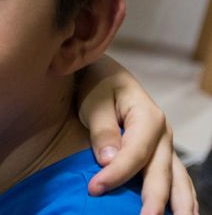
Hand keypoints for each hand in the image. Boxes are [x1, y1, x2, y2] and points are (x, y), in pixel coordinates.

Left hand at [78, 55, 197, 213]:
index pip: (134, 153)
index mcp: (148, 117)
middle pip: (160, 172)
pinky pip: (176, 179)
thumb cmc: (97, 86)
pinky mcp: (161, 154)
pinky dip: (181, 197)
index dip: (115, 174)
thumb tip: (109, 161)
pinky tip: (183, 214)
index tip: (94, 189)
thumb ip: (102, 130)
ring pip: (178, 180)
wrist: (103, 75)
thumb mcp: (95, 102)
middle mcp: (163, 134)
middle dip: (154, 200)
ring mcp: (165, 146)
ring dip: (180, 205)